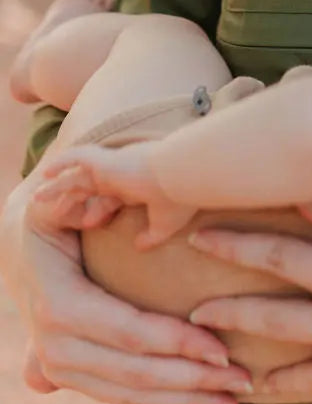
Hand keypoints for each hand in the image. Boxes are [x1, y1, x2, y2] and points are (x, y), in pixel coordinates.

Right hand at [0, 171, 251, 403]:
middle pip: (136, 373)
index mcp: (58, 306)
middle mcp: (55, 348)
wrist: (16, 247)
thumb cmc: (49, 216)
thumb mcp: (55, 203)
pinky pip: (123, 398)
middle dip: (194, 380)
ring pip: (132, 395)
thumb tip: (98, 213)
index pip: (129, 333)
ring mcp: (60, 370)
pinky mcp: (71, 379)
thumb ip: (77, 200)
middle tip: (246, 380)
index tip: (223, 349)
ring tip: (237, 403)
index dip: (177, 344)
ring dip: (187, 402)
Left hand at [33, 144, 195, 248]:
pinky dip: (61, 162)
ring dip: (58, 184)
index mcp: (136, 185)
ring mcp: (113, 165)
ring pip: (77, 173)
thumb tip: (139, 246)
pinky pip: (76, 157)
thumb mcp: (165, 224)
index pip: (111, 196)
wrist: (182, 176)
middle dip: (73, 196)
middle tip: (56, 210)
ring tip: (38, 194)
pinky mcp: (106, 160)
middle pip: (90, 185)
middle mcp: (122, 173)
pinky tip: (46, 172)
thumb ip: (151, 236)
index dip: (98, 210)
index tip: (89, 224)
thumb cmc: (179, 199)